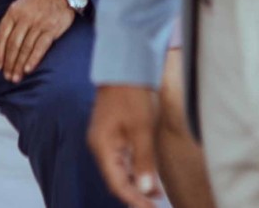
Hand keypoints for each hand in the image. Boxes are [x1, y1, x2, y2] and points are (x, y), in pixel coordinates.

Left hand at [0, 0, 74, 82]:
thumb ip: (11, 22)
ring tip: (16, 77)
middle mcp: (24, 18)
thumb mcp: (19, 5)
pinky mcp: (51, 29)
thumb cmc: (37, 1)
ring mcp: (38, 23)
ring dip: (20, 65)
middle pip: (13, 44)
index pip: (2, 36)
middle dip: (9, 63)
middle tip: (7, 76)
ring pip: (25, 48)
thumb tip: (3, 45)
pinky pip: (40, 47)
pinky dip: (33, 59)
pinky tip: (28, 69)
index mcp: (13, 12)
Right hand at [88, 85, 163, 207]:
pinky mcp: (114, 133)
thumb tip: (146, 190)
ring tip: (157, 197)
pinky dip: (136, 170)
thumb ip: (144, 161)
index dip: (134, 199)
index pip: (117, 183)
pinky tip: (150, 177)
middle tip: (156, 205)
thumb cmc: (132, 94)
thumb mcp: (142, 129)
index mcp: (102, 146)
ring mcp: (106, 139)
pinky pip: (123, 158)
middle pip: (117, 179)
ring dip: (137, 184)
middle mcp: (101, 146)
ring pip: (120, 170)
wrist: (125, 65)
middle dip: (136, 195)